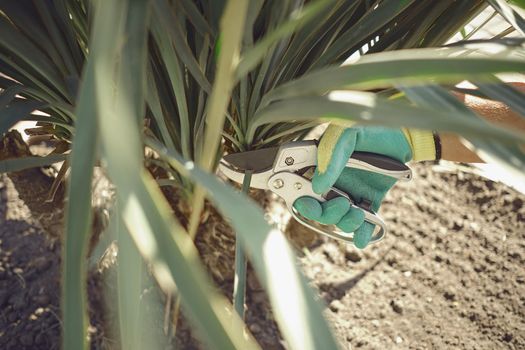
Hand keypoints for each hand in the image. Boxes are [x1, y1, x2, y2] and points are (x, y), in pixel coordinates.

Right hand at [293, 125, 413, 248]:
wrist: (403, 131)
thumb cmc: (369, 126)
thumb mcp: (346, 133)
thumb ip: (330, 155)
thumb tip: (319, 187)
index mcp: (319, 166)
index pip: (300, 188)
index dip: (300, 200)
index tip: (306, 202)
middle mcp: (332, 182)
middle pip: (318, 210)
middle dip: (325, 214)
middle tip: (342, 203)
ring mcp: (350, 193)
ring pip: (338, 219)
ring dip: (345, 223)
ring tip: (359, 213)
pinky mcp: (370, 201)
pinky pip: (363, 224)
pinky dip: (361, 235)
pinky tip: (362, 238)